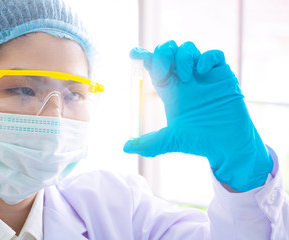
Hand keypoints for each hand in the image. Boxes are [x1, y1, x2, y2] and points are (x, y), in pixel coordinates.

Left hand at [123, 41, 272, 190]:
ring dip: (183, 57)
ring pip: (189, 49)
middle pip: (169, 52)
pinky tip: (202, 72)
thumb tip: (125, 148)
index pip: (155, 67)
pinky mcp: (222, 76)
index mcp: (170, 90)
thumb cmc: (199, 141)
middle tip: (164, 67)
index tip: (134, 54)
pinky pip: (214, 55)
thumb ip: (149, 143)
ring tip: (184, 77)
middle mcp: (185, 80)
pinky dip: (207, 58)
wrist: (227, 146)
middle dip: (163, 52)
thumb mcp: (171, 140)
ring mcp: (204, 76)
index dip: (144, 57)